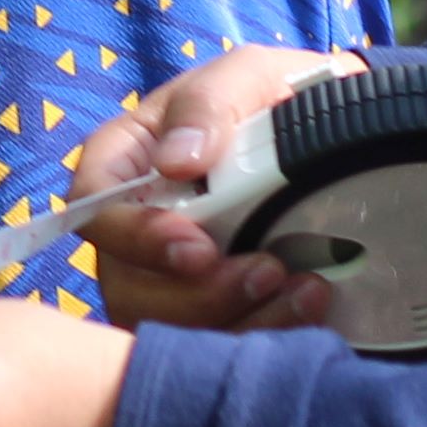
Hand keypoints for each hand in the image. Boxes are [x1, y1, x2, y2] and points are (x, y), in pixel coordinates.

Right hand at [73, 45, 360, 335]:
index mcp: (127, 162)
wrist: (333, 140)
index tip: (199, 248)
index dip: (134, 237)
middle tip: (269, 270)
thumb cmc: (273, 98)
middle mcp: (134, 230)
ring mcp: (168, 280)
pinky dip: (263, 338)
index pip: (92, 205)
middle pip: (127, 285)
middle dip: (198, 294)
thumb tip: (176, 162)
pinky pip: (214, 350)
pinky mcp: (212, 316)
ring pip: (169, 329)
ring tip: (305, 291)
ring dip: (236, 322)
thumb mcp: (246, 77)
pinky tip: (309, 308)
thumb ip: (209, 103)